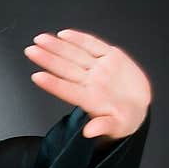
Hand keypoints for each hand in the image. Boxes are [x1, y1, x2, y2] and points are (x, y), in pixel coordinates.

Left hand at [23, 29, 151, 139]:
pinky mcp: (111, 57)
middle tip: (30, 51)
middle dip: (48, 59)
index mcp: (91, 100)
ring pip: (76, 54)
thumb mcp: (118, 127)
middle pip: (66, 69)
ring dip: (57, 46)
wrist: (138, 109)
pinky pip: (93, 45)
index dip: (53, 84)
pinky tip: (63, 34)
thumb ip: (104, 126)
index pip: (68, 91)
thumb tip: (89, 132)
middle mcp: (92, 82)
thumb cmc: (125, 120)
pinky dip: (79, 39)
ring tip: (40, 39)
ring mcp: (100, 68)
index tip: (36, 76)